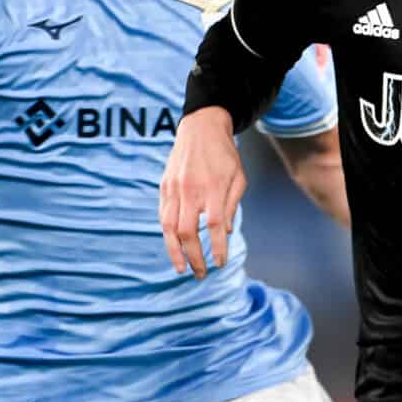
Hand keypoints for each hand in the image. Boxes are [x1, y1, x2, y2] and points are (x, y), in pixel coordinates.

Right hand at [161, 109, 247, 276]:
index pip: (214, 226)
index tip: (220, 263)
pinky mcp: (164, 186)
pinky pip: (163, 216)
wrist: (200, 128)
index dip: (217, 248)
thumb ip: (232, 206)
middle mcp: (191, 190)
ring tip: (181, 268)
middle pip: (187, 232)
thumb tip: (226, 232)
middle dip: (193, 257)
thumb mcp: (239, 178)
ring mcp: (174, 188)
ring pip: (168, 228)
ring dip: (174, 252)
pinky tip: (174, 247)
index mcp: (213, 188)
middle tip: (200, 273)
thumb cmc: (225, 155)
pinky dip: (168, 235)